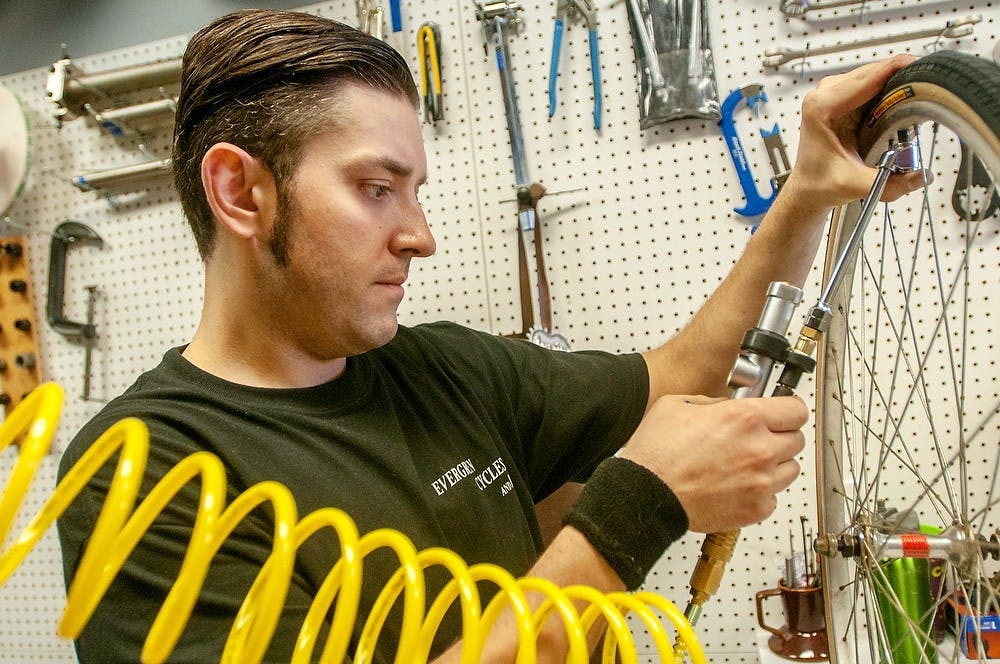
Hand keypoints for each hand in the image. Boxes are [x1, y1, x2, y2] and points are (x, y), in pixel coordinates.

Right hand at [618, 395, 806, 532]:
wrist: (646, 493)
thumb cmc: (656, 454)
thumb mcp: (677, 405)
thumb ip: (712, 402)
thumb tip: (727, 406)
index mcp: (744, 418)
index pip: (796, 410)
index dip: (789, 409)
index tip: (784, 413)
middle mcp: (759, 449)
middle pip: (797, 440)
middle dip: (780, 437)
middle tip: (760, 439)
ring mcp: (761, 482)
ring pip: (791, 470)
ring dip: (775, 465)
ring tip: (748, 465)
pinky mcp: (756, 508)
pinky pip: (774, 497)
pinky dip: (761, 492)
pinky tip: (739, 486)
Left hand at [784, 53, 926, 210]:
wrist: (808, 188)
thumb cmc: (819, 183)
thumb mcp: (855, 185)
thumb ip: (891, 184)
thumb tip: (922, 177)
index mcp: (821, 107)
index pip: (869, 76)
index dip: (900, 68)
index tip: (925, 68)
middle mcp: (823, 95)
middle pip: (875, 70)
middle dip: (903, 76)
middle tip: (928, 90)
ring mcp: (831, 94)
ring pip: (875, 74)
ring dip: (897, 82)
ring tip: (918, 96)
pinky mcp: (841, 99)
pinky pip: (872, 84)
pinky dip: (889, 90)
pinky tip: (901, 101)